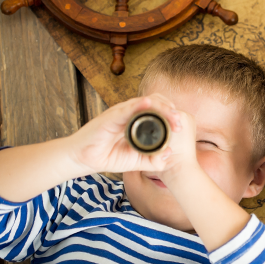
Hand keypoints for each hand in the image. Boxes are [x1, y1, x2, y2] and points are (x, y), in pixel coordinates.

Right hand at [67, 93, 186, 175]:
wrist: (83, 160)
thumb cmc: (107, 157)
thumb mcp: (135, 161)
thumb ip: (151, 159)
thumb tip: (169, 155)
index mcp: (137, 121)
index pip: (158, 111)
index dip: (171, 116)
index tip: (181, 128)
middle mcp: (131, 113)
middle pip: (155, 103)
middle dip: (170, 110)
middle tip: (179, 124)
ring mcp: (121, 112)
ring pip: (145, 102)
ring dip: (161, 107)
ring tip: (172, 116)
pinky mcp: (111, 116)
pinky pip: (126, 107)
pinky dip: (138, 104)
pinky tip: (148, 104)